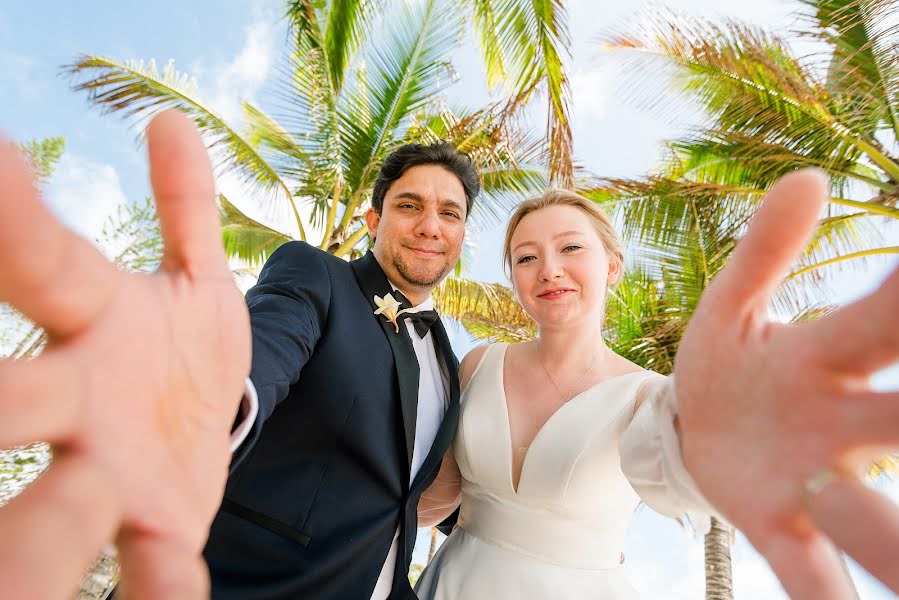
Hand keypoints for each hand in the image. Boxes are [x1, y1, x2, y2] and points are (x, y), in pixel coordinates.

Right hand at [0, 110, 250, 598]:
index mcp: (94, 326)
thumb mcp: (196, 281)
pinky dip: (160, 591)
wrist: (204, 439)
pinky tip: (167, 589)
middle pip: (19, 401)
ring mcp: (109, 477)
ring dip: (47, 523)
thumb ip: (186, 207)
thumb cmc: (181, 355)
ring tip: (86, 499)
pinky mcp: (158, 531)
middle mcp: (81, 404)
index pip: (43, 264)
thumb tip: (170, 121)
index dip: (10, 219)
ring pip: (61, 506)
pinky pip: (157, 574)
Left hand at [674, 170, 898, 598]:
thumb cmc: (725, 360)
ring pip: (871, 511)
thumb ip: (765, 249)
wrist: (686, 427)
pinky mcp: (778, 526)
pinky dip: (829, 597)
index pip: (886, 322)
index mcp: (826, 359)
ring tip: (884, 543)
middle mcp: (841, 424)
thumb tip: (809, 177)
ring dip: (890, 536)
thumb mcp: (730, 304)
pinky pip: (811, 571)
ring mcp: (815, 482)